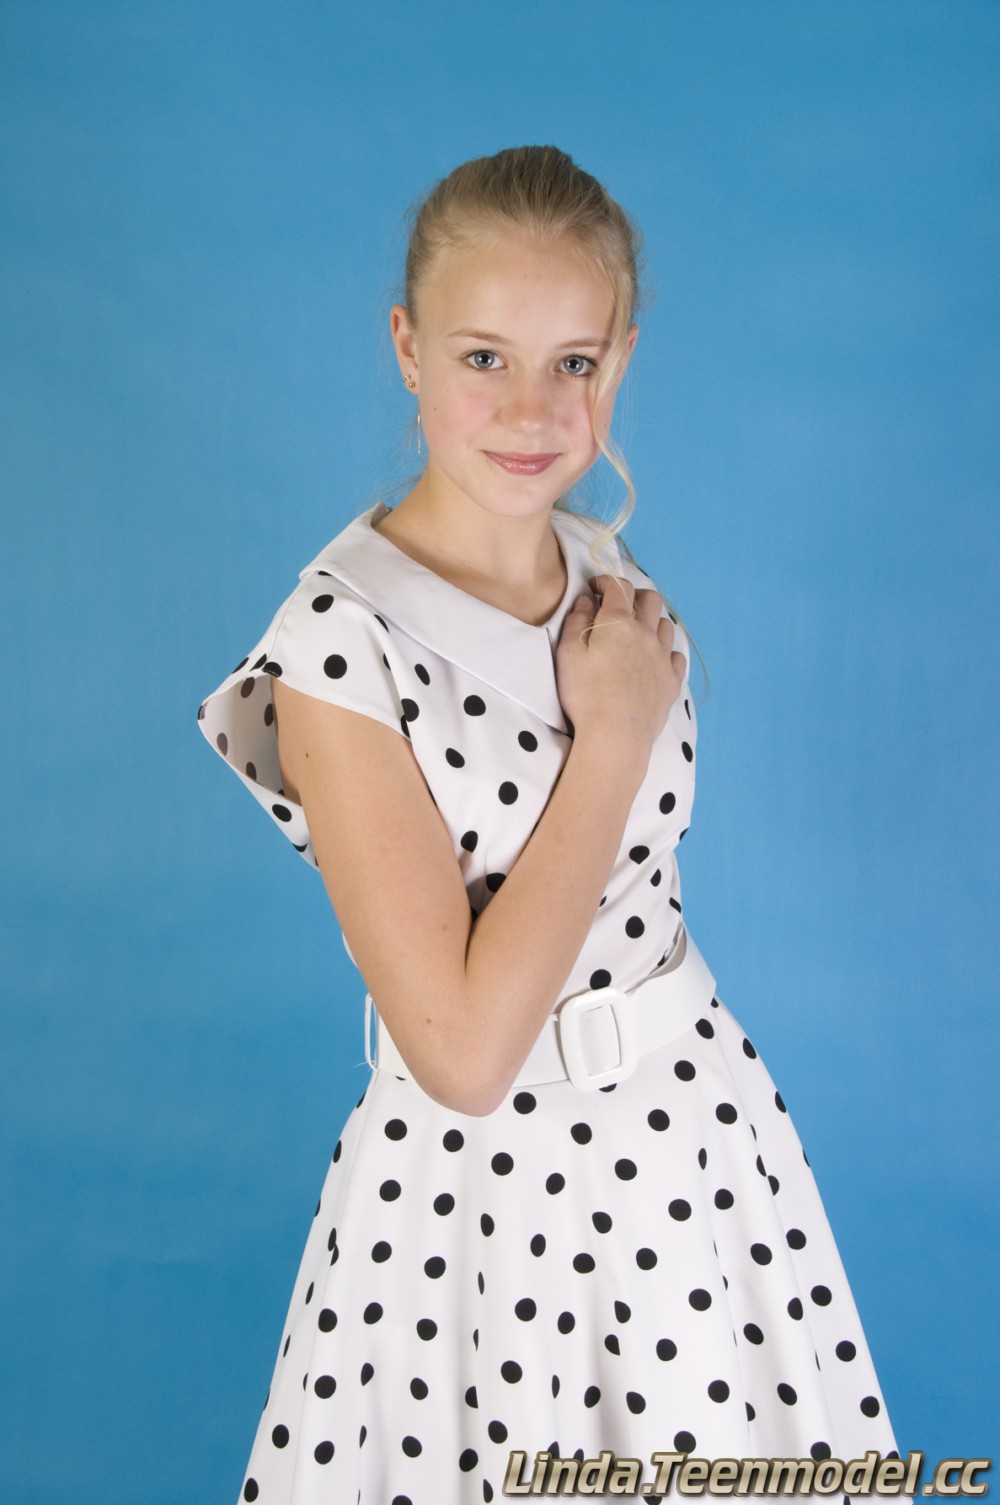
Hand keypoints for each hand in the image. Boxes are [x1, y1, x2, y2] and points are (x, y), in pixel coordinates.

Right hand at [555, 574, 685, 762]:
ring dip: (652, 621)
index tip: (595, 587)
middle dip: (634, 594)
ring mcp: (663, 658)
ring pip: (665, 626)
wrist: (615, 734)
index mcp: (619, 623)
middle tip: (619, 603)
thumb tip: (587, 601)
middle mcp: (646, 634)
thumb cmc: (585, 693)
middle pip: (650, 599)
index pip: (618, 587)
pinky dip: (666, 651)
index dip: (606, 581)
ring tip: (637, 631)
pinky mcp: (672, 682)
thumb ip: (577, 621)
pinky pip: (676, 656)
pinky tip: (655, 658)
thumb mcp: (568, 653)